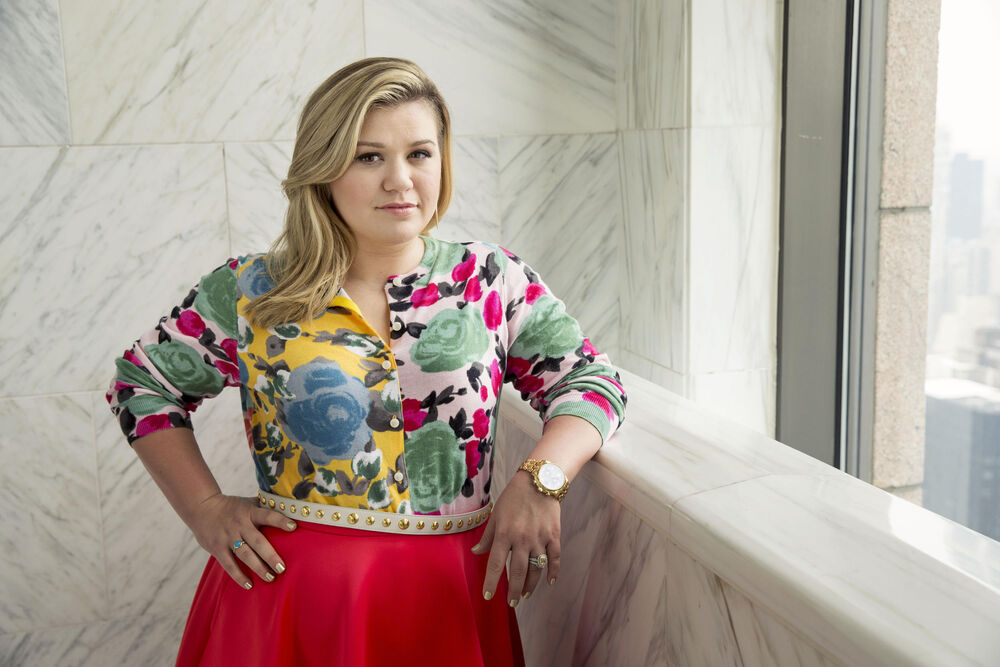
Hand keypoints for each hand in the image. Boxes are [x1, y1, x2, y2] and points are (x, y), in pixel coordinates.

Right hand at [185, 493, 296, 589]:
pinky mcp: (217, 548)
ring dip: (258, 568)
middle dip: (270, 556)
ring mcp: (227, 537)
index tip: (294, 527)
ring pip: (244, 555)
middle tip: (282, 568)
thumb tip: (290, 507)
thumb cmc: (233, 507)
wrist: (202, 507)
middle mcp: (239, 525)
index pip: (267, 515)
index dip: (280, 520)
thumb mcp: (248, 502)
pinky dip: (238, 576)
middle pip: (257, 541)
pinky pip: (229, 565)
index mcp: (249, 512)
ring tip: (270, 578)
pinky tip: (249, 585)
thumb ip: (265, 506)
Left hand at [471, 471, 560, 605]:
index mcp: (505, 534)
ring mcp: (540, 539)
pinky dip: (553, 572)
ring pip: (536, 569)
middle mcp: (522, 539)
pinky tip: (550, 582)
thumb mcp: (496, 514)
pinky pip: (554, 558)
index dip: (492, 582)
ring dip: (531, 585)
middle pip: (518, 572)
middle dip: (514, 591)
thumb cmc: (514, 497)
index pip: (496, 564)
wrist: (539, 481)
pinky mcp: (554, 536)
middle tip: (512, 603)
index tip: (488, 596)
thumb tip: (477, 552)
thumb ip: (487, 536)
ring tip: (526, 595)